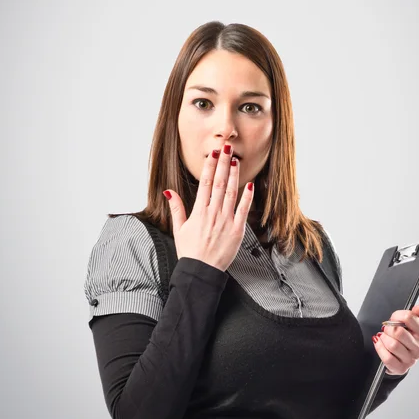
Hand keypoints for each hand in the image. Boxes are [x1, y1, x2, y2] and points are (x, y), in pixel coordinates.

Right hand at [163, 144, 253, 272]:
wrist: (201, 271)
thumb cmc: (190, 251)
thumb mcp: (178, 229)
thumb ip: (176, 208)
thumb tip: (168, 191)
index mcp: (199, 212)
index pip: (204, 183)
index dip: (210, 167)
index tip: (213, 154)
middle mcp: (213, 213)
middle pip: (219, 183)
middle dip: (223, 163)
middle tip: (226, 148)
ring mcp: (226, 221)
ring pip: (231, 193)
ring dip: (233, 175)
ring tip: (236, 160)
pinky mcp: (237, 230)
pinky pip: (243, 210)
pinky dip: (247, 197)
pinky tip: (249, 185)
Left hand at [372, 303, 418, 375]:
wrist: (397, 358)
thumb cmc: (402, 340)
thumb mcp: (408, 326)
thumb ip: (414, 316)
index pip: (409, 318)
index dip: (396, 316)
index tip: (393, 318)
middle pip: (399, 332)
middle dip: (388, 328)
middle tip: (386, 329)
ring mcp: (411, 360)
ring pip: (393, 345)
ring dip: (383, 339)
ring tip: (383, 337)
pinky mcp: (400, 368)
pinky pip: (387, 358)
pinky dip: (380, 348)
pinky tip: (379, 344)